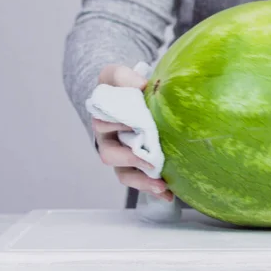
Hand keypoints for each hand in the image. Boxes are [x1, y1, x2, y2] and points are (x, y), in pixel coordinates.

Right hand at [93, 64, 173, 201]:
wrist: (126, 98)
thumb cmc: (122, 87)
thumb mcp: (118, 76)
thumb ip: (124, 76)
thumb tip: (141, 85)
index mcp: (102, 117)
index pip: (103, 122)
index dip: (116, 123)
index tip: (132, 123)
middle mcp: (107, 139)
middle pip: (110, 154)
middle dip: (131, 159)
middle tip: (150, 161)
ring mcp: (120, 156)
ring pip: (124, 173)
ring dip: (142, 181)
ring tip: (161, 186)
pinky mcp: (134, 167)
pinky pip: (140, 181)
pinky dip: (153, 189)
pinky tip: (168, 194)